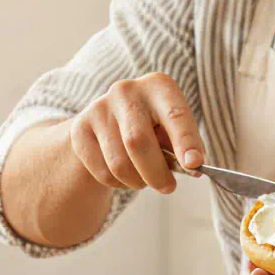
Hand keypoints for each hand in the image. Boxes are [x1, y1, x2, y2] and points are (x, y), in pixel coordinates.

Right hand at [68, 73, 203, 193]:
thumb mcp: (172, 128)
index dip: (185, 141)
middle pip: (138, 142)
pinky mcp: (80, 129)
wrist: (111, 122)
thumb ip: (184, 145)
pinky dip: (119, 184)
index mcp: (158, 86)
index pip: (174, 115)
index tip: (194, 164)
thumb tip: (193, 166)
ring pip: (119, 163)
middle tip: (168, 188)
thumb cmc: (153, 127)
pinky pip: (102, 172)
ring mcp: (99, 109)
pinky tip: (126, 175)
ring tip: (145, 178)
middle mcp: (126, 91)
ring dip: (137, 181)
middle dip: (156, 173)